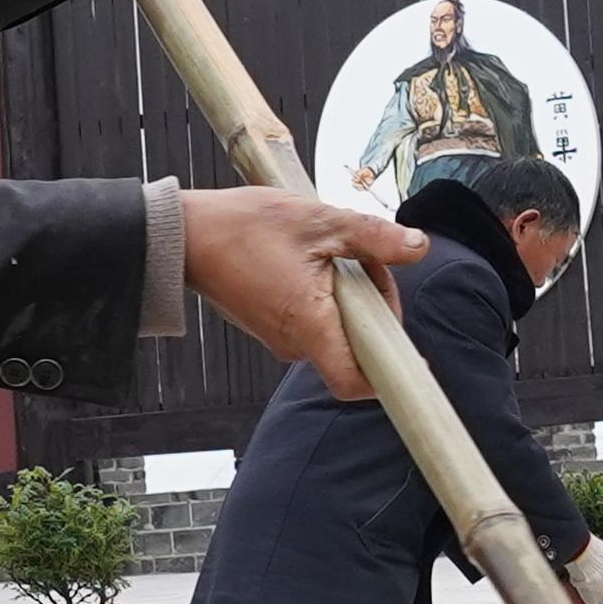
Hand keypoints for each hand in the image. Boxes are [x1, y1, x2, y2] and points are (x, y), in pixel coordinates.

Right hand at [181, 187, 426, 398]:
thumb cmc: (242, 227)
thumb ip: (374, 237)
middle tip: (367, 262)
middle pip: (355, 347)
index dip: (389, 375)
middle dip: (374, 307)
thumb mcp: (319, 221)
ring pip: (337, 330)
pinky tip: (312, 259)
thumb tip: (417, 246)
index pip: (354, 382)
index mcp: (309, 325)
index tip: (409, 356)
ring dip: (349, 297)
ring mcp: (280, 337)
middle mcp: (293, 342)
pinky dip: (325, 295)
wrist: (185, 233)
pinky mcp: (271, 324)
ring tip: (332, 253)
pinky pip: (314, 320)